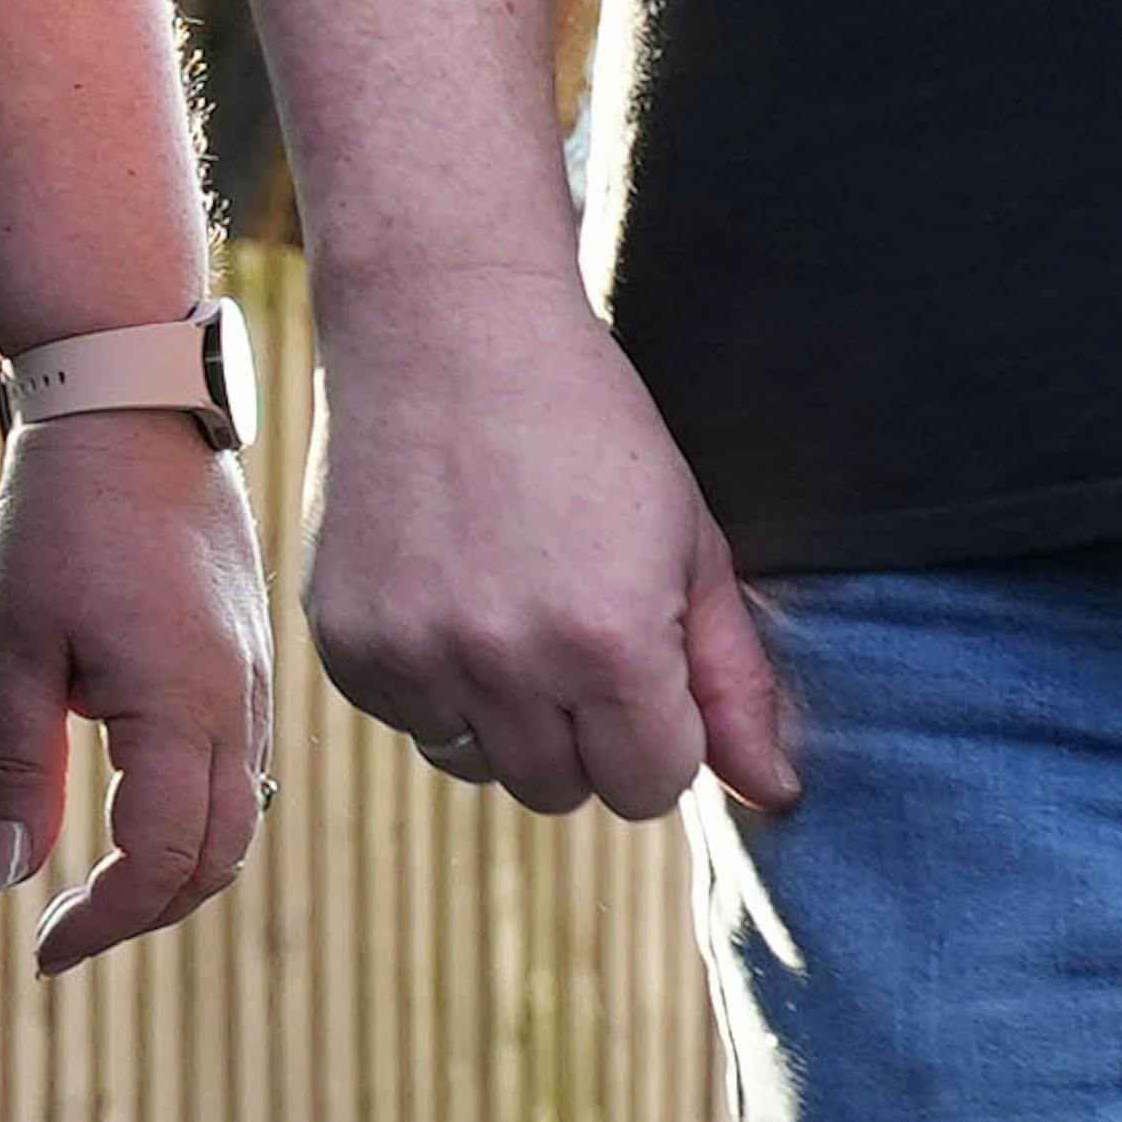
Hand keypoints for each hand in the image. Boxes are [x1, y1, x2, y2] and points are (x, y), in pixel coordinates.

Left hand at [0, 411, 275, 971]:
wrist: (133, 403)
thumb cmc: (62, 515)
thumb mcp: (18, 643)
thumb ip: (18, 765)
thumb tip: (8, 876)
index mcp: (180, 706)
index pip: (159, 862)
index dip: (104, 920)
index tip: (45, 947)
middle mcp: (237, 702)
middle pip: (216, 858)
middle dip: (145, 912)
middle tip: (65, 930)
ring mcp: (254, 678)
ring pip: (240, 818)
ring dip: (177, 870)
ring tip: (97, 884)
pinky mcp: (251, 655)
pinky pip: (244, 766)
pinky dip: (198, 815)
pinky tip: (133, 807)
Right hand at [298, 262, 794, 824]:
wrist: (447, 324)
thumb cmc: (592, 427)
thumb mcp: (690, 539)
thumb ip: (734, 680)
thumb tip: (774, 797)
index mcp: (609, 644)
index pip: (649, 787)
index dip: (657, 728)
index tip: (640, 653)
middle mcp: (506, 664)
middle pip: (563, 790)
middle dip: (582, 730)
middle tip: (571, 618)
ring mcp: (414, 656)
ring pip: (480, 767)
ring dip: (504, 715)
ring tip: (507, 600)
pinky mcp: (347, 644)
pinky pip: (409, 722)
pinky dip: (433, 679)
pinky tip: (446, 583)